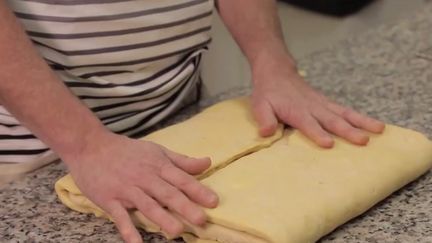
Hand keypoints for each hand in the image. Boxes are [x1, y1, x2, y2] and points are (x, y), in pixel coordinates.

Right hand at [64, 131, 217, 242]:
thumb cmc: (127, 150)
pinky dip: (128, 230)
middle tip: (201, 220)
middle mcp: (145, 178)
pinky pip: (120, 216)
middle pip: (167, 193)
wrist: (91, 146)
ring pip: (147, 205)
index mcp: (158, 166)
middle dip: (185, 207)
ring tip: (176, 231)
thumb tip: (208, 162)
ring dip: (161, 218)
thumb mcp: (157, 151)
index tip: (213, 202)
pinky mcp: (109, 199)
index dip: (198, 190)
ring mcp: (127, 189)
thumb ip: (182, 161)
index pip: (181, 179)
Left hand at [251, 55, 384, 147]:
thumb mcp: (260, 105)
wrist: (277, 72)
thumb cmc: (268, 92)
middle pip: (332, 120)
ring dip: (362, 122)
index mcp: (296, 111)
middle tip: (363, 141)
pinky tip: (374, 125)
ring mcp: (322, 104)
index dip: (317, 133)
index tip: (329, 144)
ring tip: (380, 130)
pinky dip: (360, 117)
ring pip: (345, 114)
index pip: (308, 124)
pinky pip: (346, 110)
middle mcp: (313, 108)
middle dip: (348, 131)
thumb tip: (266, 133)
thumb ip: (264, 119)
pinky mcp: (327, 103)